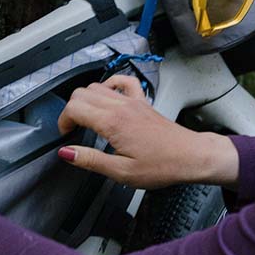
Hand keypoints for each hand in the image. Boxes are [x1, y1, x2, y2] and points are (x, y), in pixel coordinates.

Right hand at [56, 76, 238, 188]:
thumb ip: (91, 160)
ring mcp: (132, 101)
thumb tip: (66, 153)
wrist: (191, 156)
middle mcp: (121, 107)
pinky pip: (122, 82)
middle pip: (81, 93)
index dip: (63, 121)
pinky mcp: (142, 102)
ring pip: (97, 86)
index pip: (74, 108)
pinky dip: (110, 85)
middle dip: (71, 110)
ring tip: (86, 119)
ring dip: (86, 100)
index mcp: (113, 123)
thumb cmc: (162, 166)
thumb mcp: (122, 172)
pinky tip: (107, 98)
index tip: (65, 135)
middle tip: (73, 129)